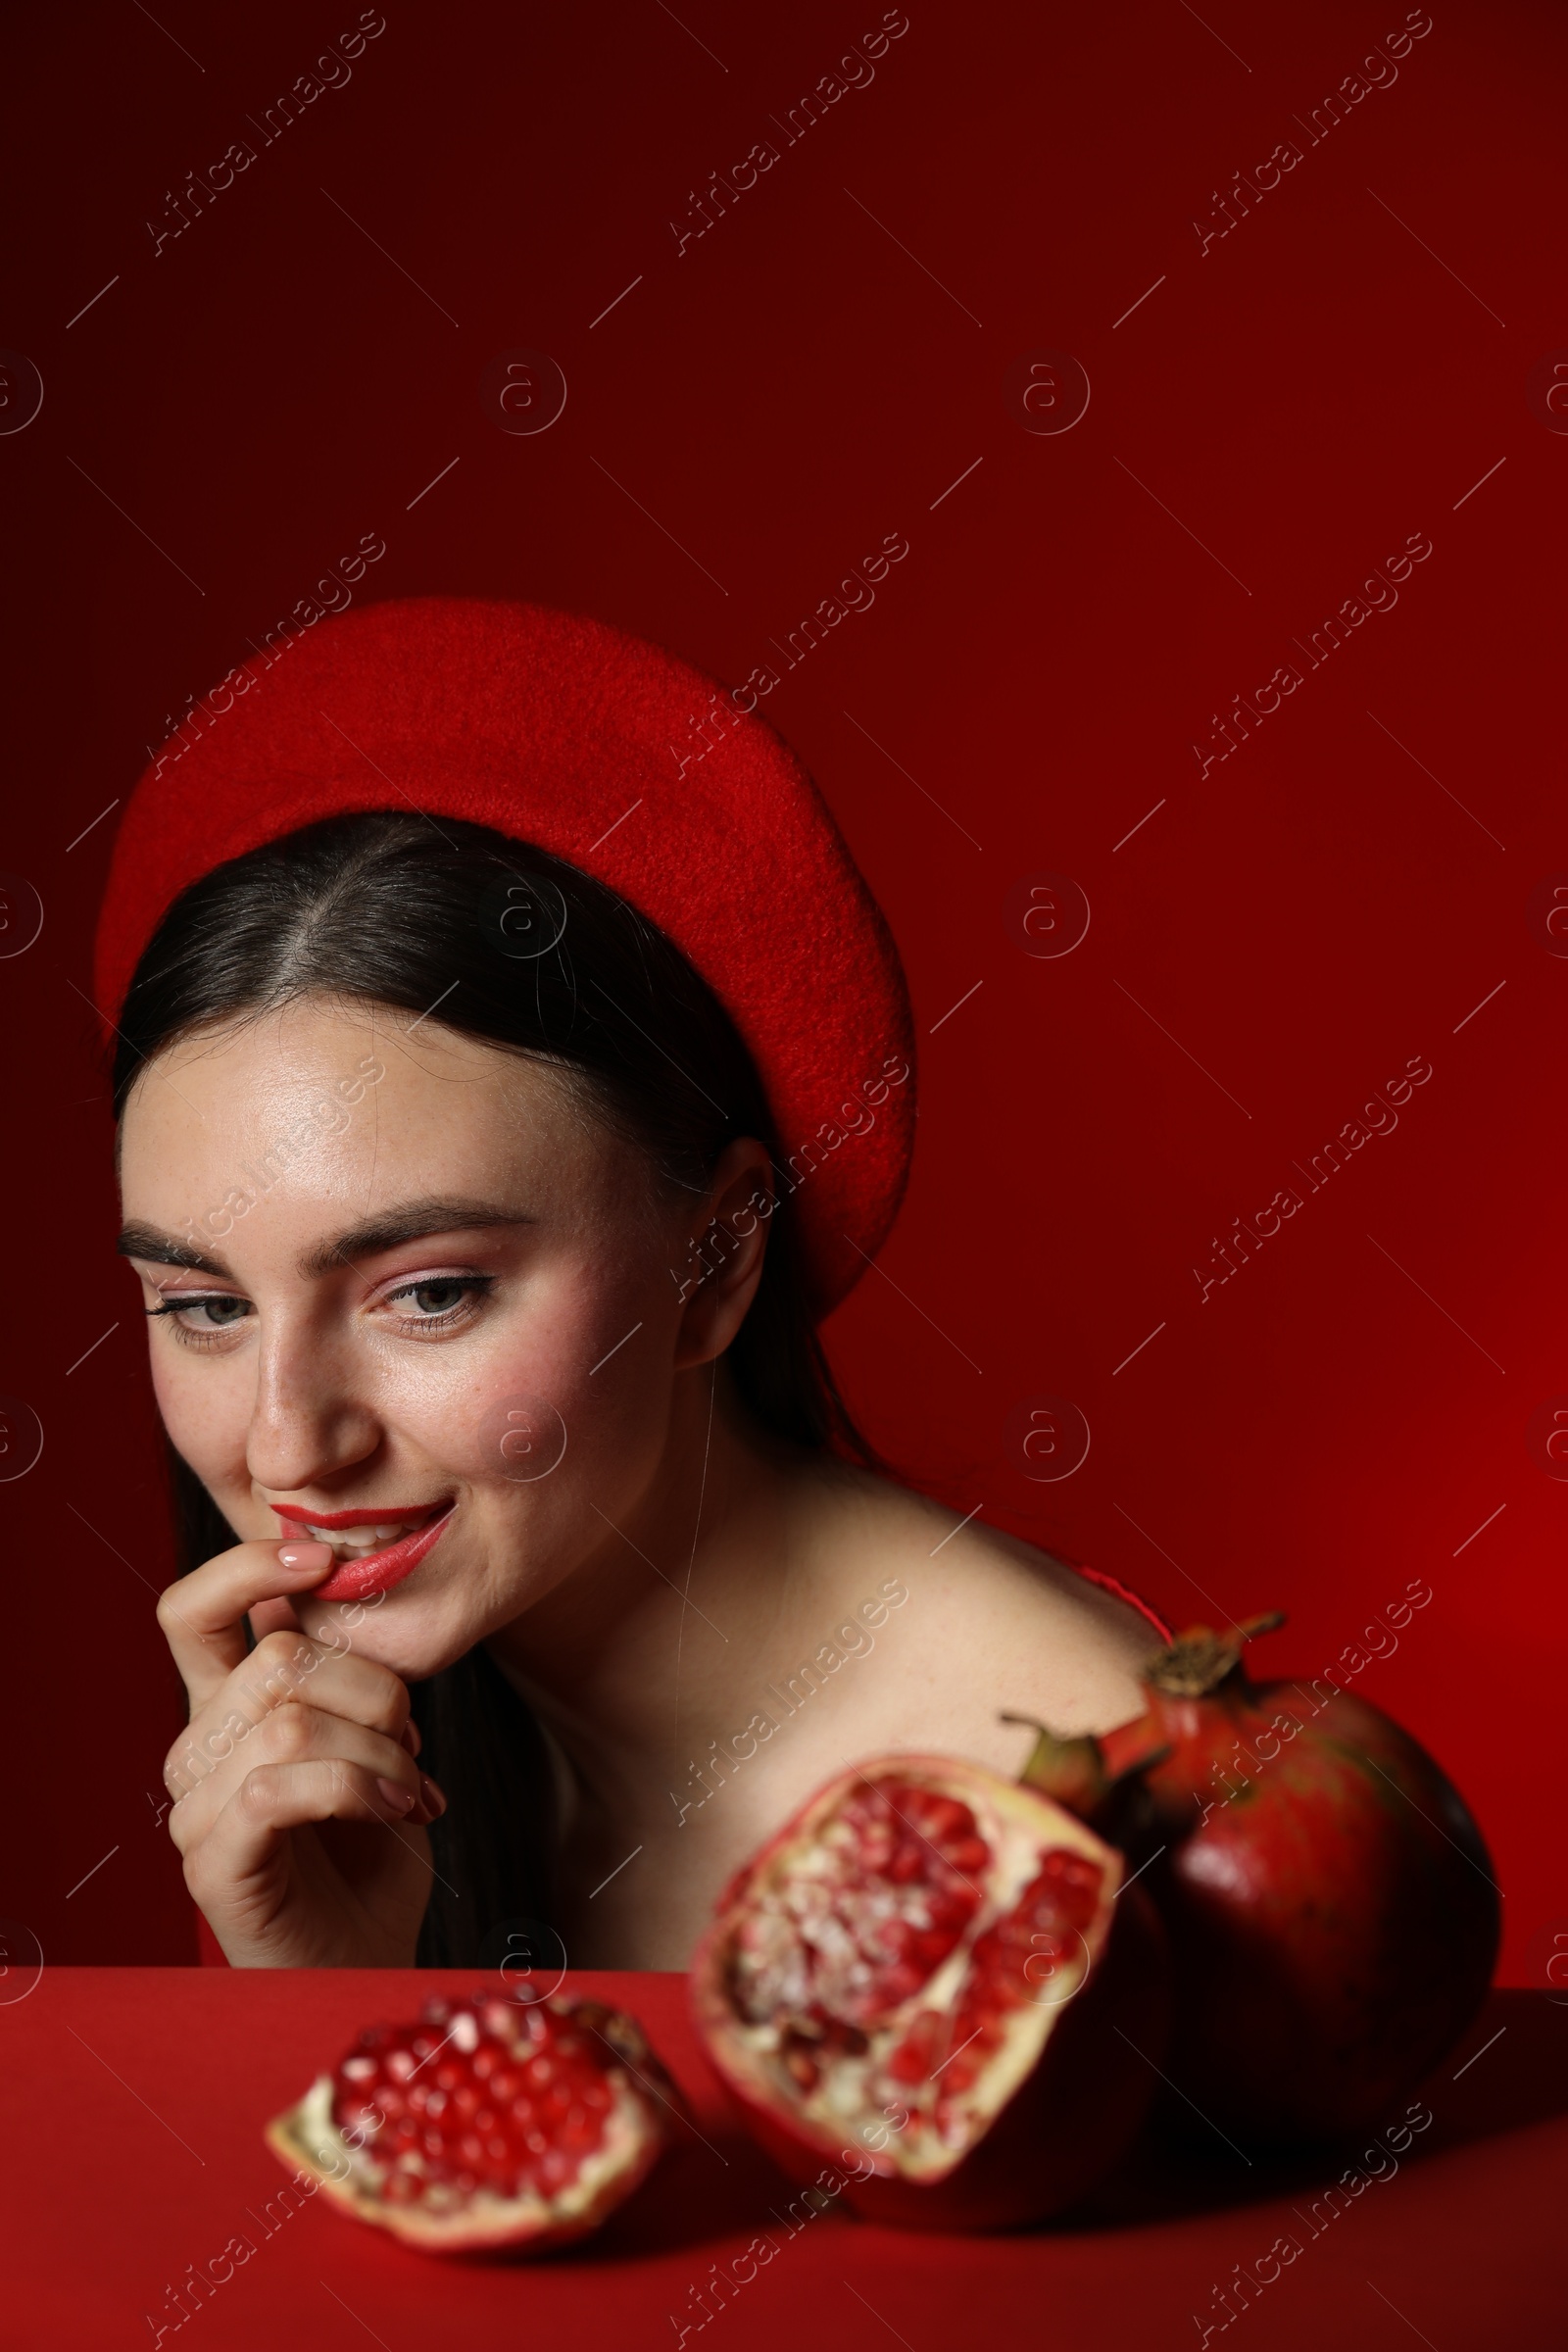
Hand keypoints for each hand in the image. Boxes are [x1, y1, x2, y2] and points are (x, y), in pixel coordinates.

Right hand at [157, 1537, 445, 1965]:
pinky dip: (356, 1787)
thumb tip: (358, 1589)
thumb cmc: (370, 1850)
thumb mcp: (372, 1738)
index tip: (328, 1560)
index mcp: (228, 1707)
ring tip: (411, 1788)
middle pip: (277, 1658)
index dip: (250, 1566)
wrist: (367, 1960)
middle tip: (411, 1737)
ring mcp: (196, 1808)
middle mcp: (198, 1750)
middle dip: (376, 1687)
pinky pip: (276, 1788)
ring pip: (288, 1720)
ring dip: (379, 1748)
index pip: (194, 1610)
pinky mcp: (213, 1864)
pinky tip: (395, 1810)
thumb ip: (352, 1675)